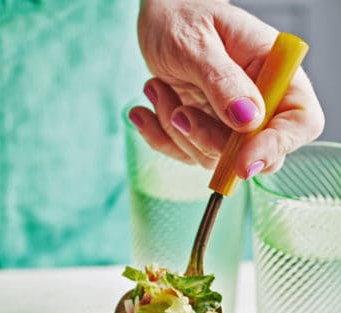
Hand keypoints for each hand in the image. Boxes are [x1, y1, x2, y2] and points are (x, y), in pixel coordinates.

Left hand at [131, 0, 324, 177]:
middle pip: (253, 151)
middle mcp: (258, 102)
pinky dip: (159, 137)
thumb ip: (223, 81)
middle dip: (208, 141)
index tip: (243, 161)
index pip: (300, 121)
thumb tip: (249, 120)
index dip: (277, 146)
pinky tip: (144, 110)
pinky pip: (184, 155)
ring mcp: (230, 123)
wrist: (159, 19)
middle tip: (178, 113)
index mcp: (274, 71)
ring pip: (212, 158)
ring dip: (175, 132)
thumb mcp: (198, 44)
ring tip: (157, 87)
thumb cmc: (182, 17)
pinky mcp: (203, 134)